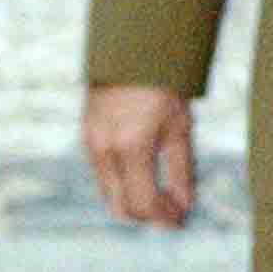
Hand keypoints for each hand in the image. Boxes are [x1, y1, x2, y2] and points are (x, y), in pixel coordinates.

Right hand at [82, 84, 195, 227]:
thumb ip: (182, 169)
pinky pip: (103, 177)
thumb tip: (185, 205)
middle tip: (170, 214)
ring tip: (160, 196)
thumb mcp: (180, 126)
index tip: (180, 221)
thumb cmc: (161, 83)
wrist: (130, 50)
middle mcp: (106, 149)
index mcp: (132, 146)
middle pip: (121, 207)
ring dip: (134, 203)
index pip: (145, 202)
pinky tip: (142, 177)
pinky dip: (122, 187)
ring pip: (109, 195)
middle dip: (147, 217)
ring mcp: (91, 145)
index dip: (164, 218)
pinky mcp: (87, 139)